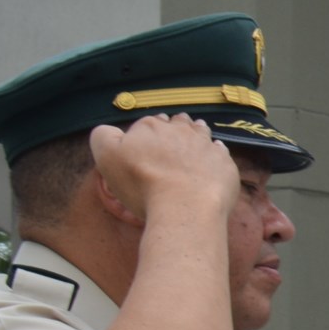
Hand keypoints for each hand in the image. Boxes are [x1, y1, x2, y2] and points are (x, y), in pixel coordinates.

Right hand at [88, 114, 238, 226]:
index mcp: (151, 127)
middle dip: (175, 127)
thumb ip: (103, 136)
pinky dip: (216, 154)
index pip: (149, 123)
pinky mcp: (225, 164)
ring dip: (197, 133)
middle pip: (177, 123)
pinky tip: (213, 159)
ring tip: (195, 139)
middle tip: (174, 135)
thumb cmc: (142, 184)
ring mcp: (206, 146)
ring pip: (201, 132)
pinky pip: (221, 153)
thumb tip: (109, 129)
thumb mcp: (107, 156)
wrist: (185, 207)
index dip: (147, 131)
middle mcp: (181, 131)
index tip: (147, 141)